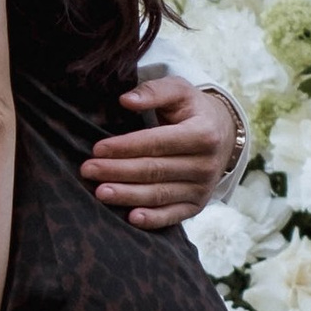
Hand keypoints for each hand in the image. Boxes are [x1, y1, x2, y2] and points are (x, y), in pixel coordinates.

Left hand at [82, 75, 240, 228]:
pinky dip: (153, 220)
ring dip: (128, 195)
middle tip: (88, 170)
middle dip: (118, 171)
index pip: (157, 142)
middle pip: (154, 170)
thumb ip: (154, 92)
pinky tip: (131, 218)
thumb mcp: (179, 91)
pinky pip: (173, 215)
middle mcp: (206, 164)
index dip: (126, 146)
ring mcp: (203, 188)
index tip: (98, 149)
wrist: (222, 135)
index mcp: (203, 134)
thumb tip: (126, 100)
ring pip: (160, 194)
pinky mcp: (197, 205)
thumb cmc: (192, 110)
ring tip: (100, 192)